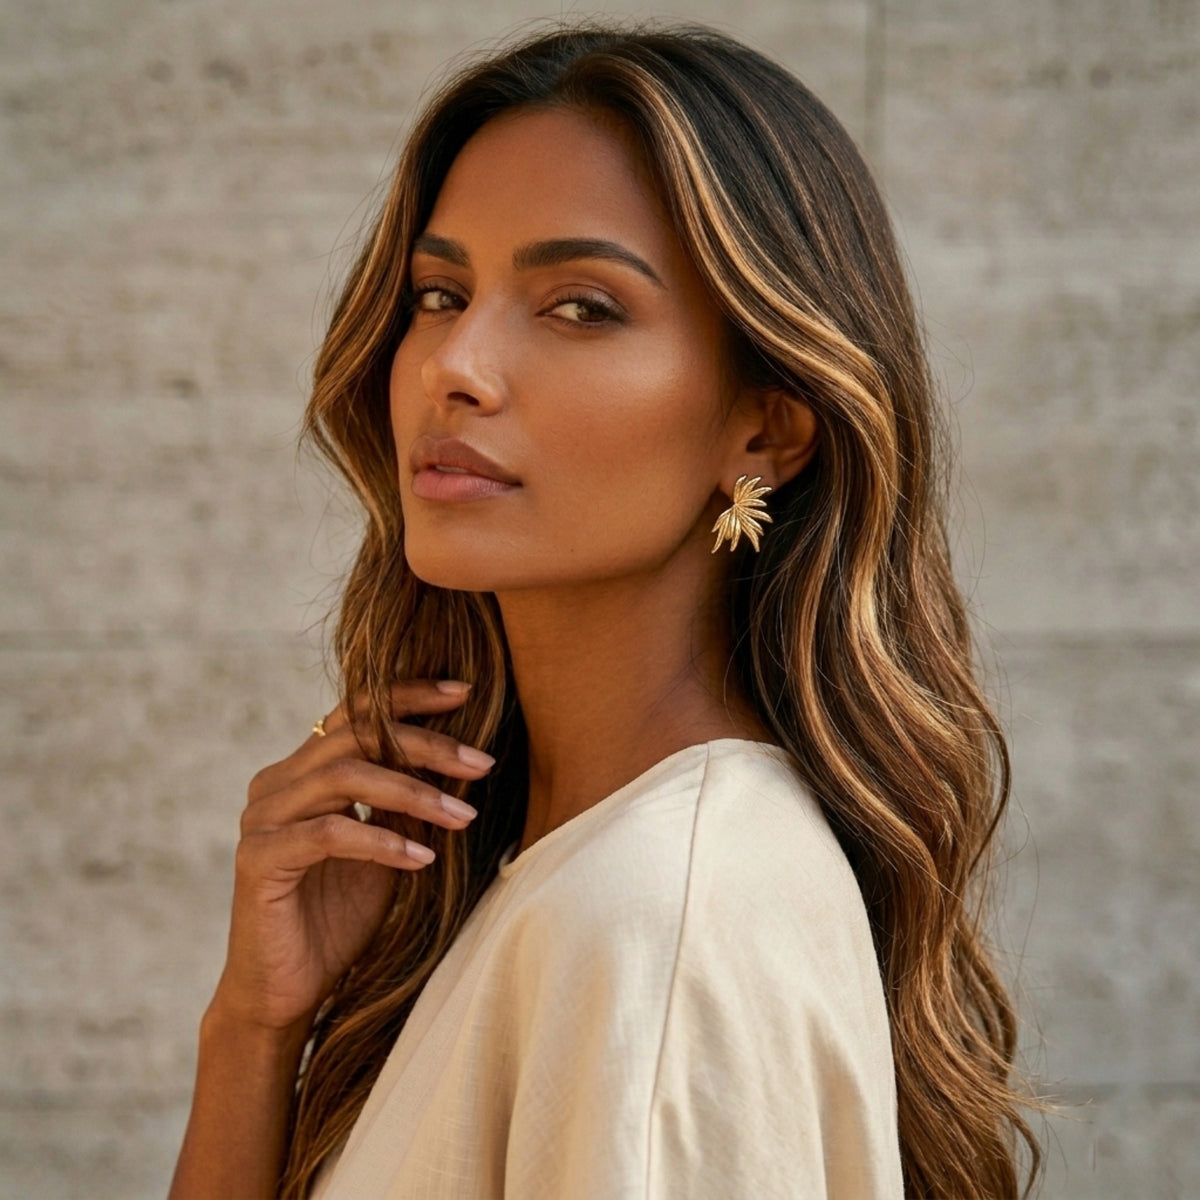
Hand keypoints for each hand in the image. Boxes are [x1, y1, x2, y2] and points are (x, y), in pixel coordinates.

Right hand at [209, 679, 492, 1035]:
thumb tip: (466, 759)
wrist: (287, 992)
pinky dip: (381, 841)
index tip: (465, 692)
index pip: (355, 712)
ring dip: (413, 794)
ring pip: (344, 777)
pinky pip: (328, 834)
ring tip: (463, 817)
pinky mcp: (257, 859)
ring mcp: (261, 818)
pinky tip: (422, 860)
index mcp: (302, 770)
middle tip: (482, 763)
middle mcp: (276, 783)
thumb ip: (407, 802)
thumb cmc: (340, 918)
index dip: (409, 695)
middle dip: (427, 746)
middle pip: (356, 736)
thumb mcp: (387, 847)